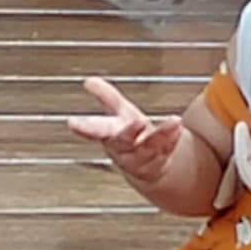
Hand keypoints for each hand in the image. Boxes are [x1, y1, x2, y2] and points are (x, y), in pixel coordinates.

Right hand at [68, 77, 184, 195]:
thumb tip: (89, 81)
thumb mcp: (118, 113)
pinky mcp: (159, 162)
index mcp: (109, 135)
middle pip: (123, 141)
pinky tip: (178, 127)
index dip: (84, 127)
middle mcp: (124, 148)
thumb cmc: (130, 137)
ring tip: (173, 121)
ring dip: (161, 135)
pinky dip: (172, 139)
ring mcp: (141, 158)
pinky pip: (166, 151)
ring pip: (149, 148)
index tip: (73, 122)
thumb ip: (106, 97)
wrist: (147, 168)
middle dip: (129, 132)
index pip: (94, 130)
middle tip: (137, 122)